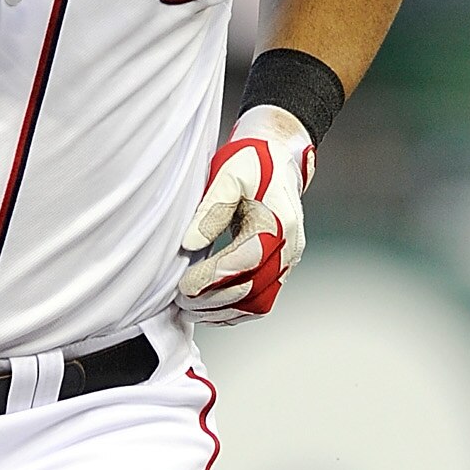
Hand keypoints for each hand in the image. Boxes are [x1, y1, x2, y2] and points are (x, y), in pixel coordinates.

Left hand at [177, 105, 315, 324]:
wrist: (280, 158)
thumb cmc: (254, 162)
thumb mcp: (229, 174)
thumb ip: (211, 208)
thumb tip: (191, 243)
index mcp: (278, 222)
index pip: (246, 261)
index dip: (213, 278)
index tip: (184, 286)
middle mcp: (289, 246)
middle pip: (253, 290)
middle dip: (214, 301)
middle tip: (181, 300)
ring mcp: (287, 260)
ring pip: (258, 302)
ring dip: (223, 311)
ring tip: (191, 308)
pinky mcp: (281, 268)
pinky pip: (262, 300)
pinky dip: (236, 310)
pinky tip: (210, 309)